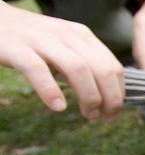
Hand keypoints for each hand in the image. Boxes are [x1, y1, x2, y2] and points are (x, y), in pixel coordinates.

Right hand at [0, 1, 123, 118]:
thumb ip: (83, 65)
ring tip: (88, 115)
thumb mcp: (63, 47)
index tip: (113, 113)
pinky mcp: (16, 48)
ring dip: (89, 97)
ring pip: (78, 69)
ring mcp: (41, 40)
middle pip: (102, 69)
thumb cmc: (30, 40)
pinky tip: (58, 107)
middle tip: (104, 119)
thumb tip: (105, 95)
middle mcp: (66, 35)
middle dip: (110, 99)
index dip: (119, 93)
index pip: (113, 66)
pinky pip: (37, 69)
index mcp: (81, 35)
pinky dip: (50, 90)